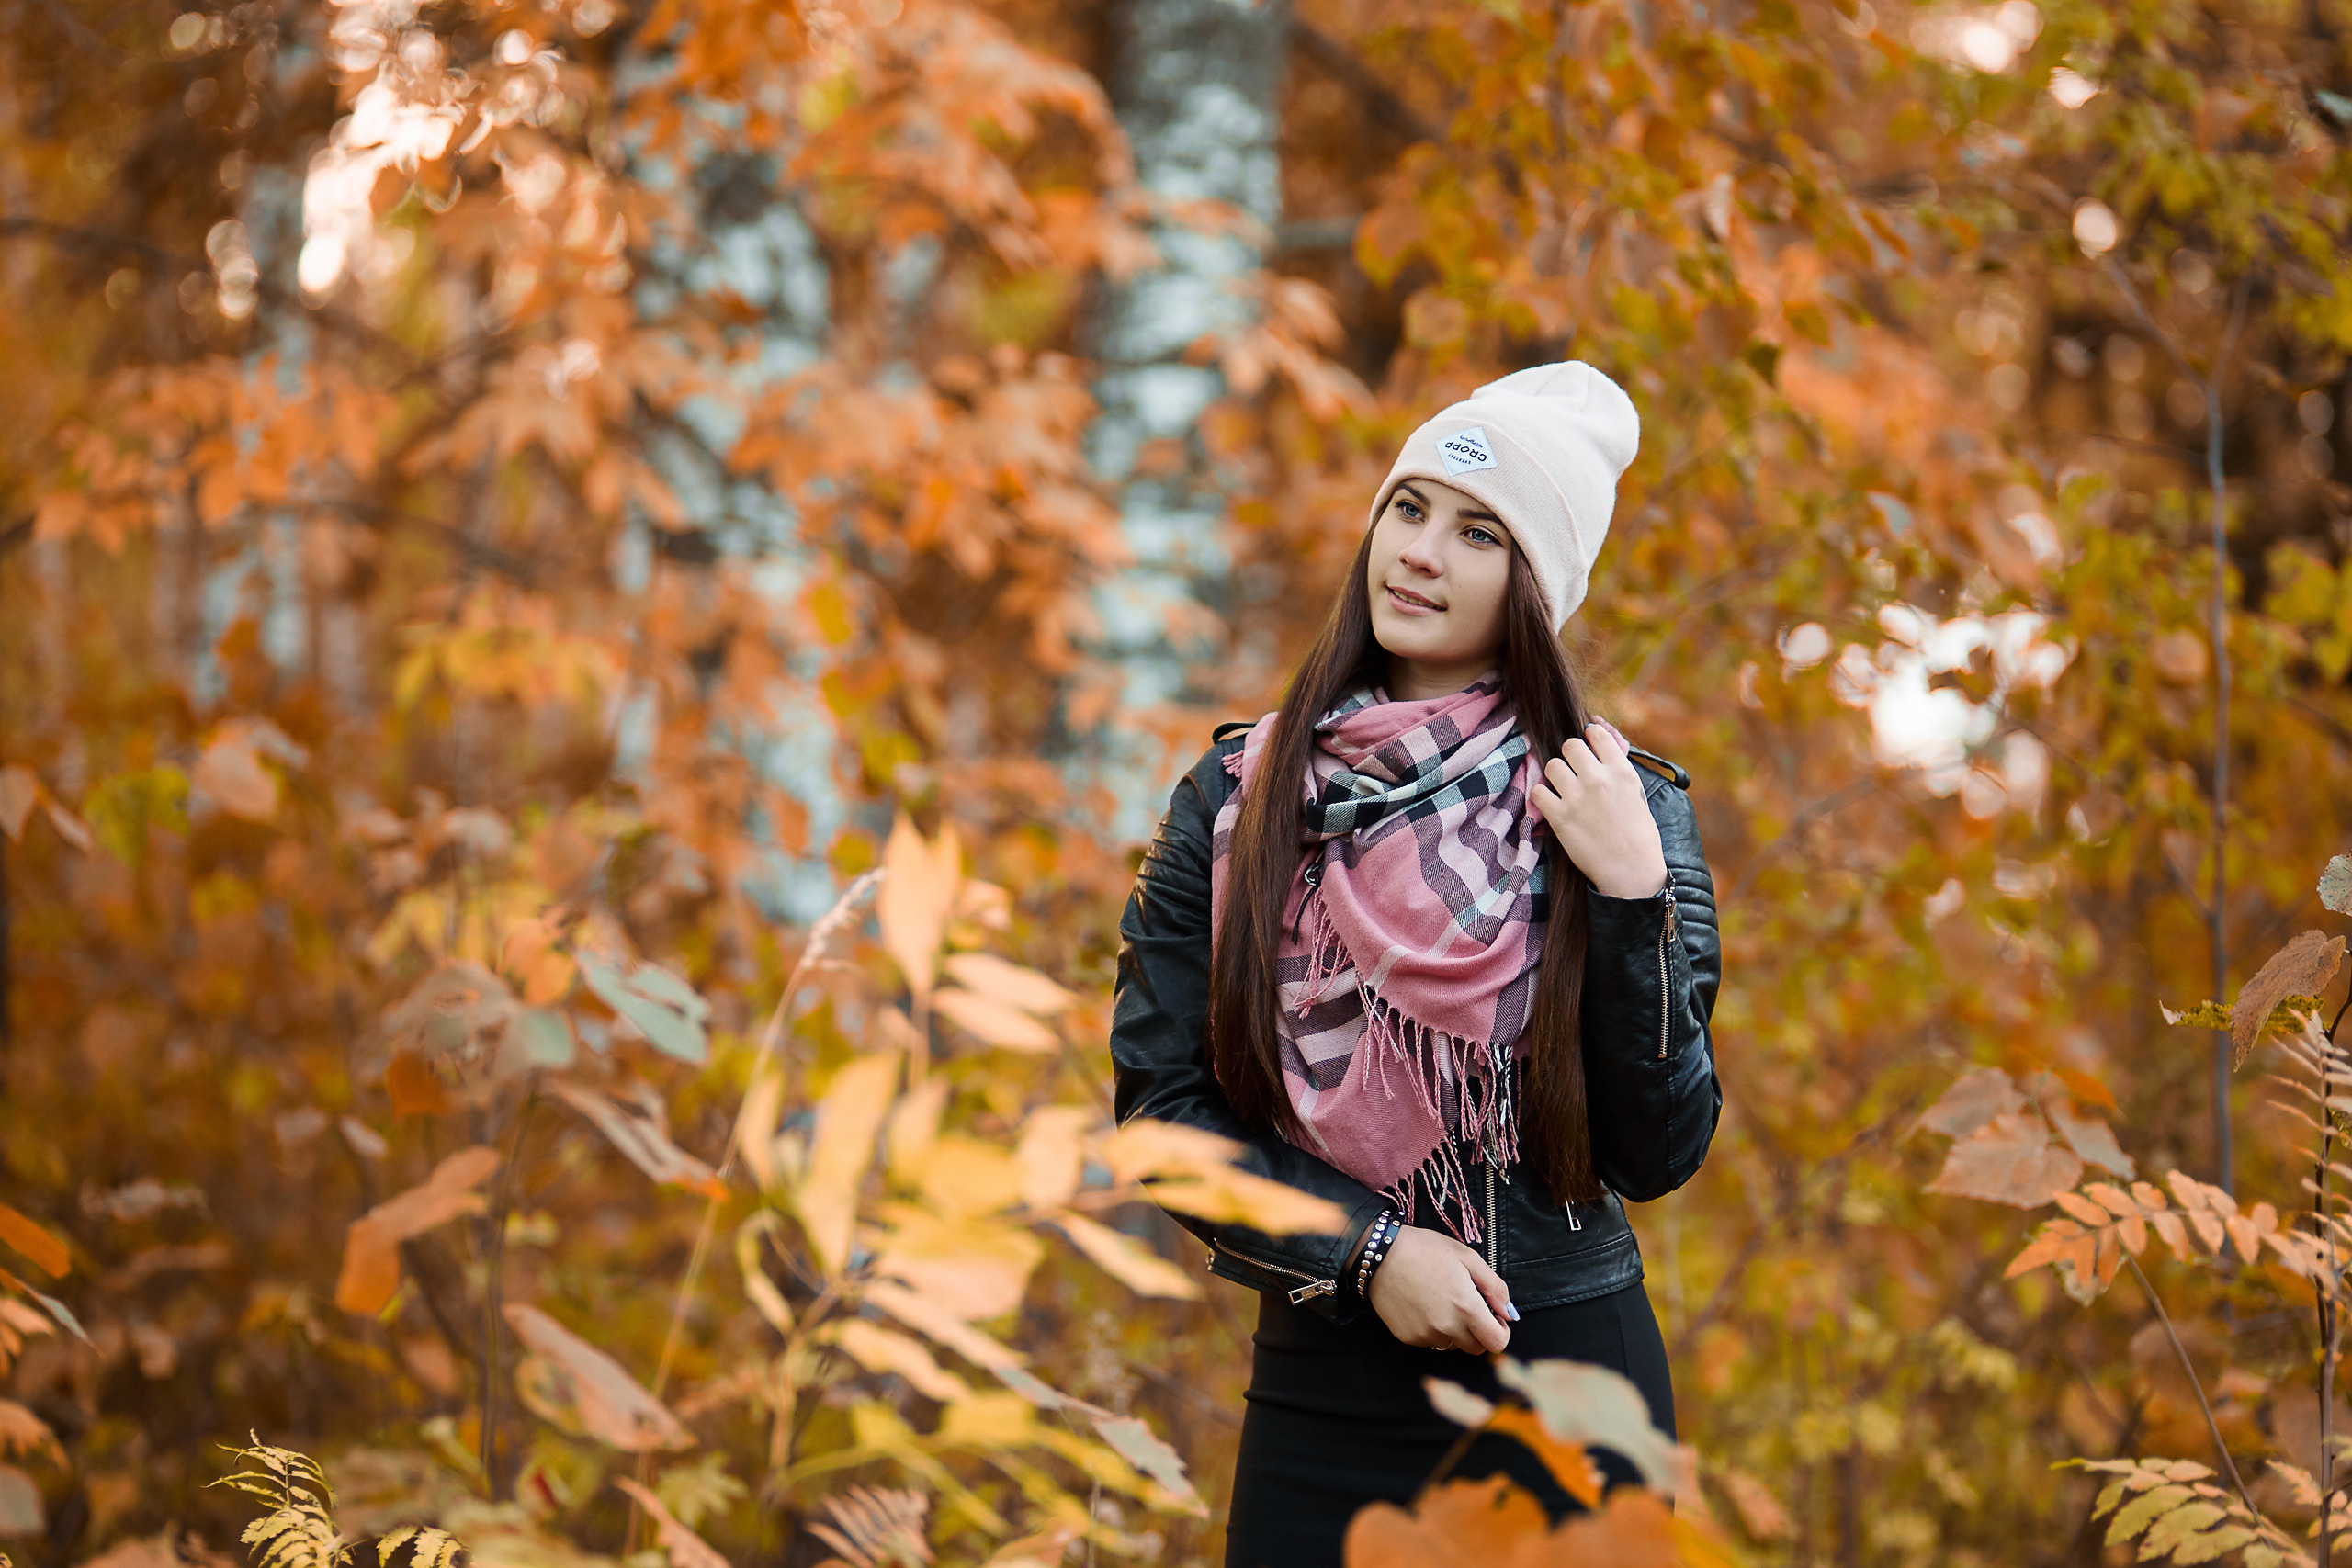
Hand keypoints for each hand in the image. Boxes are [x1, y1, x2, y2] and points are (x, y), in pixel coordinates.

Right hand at [1366, 1226, 1514, 1353]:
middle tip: (1469, 1308)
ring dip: (1455, 1332)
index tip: (1494, 1318)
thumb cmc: (1425, 1250)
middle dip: (1480, 1333)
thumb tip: (1510, 1313)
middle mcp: (1447, 1327)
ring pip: (1452, 1345)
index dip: (1501, 1332)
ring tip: (1442, 1302)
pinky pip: (1430, 1342)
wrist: (1379, 1254)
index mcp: (1466, 1307)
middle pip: (1476, 1348)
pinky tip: (1424, 1306)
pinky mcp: (1408, 1337)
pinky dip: (1433, 1330)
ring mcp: (1425, 1335)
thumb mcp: (1467, 1257)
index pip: (1497, 1343)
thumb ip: (1494, 1287)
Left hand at [1528, 722, 1667, 899]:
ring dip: (1555, 774)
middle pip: (1570, 745)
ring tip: (1562, 787)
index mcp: (1621, 772)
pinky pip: (1538, 791)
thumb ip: (1618, 771)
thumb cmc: (1639, 835)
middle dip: (1570, 755)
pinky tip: (1551, 804)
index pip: (1597, 735)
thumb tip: (1604, 747)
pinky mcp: (1560, 817)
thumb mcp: (1637, 794)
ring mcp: (1577, 797)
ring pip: (1552, 765)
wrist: (1631, 870)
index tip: (1587, 744)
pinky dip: (1542, 796)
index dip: (1589, 736)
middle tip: (1573, 769)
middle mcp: (1598, 779)